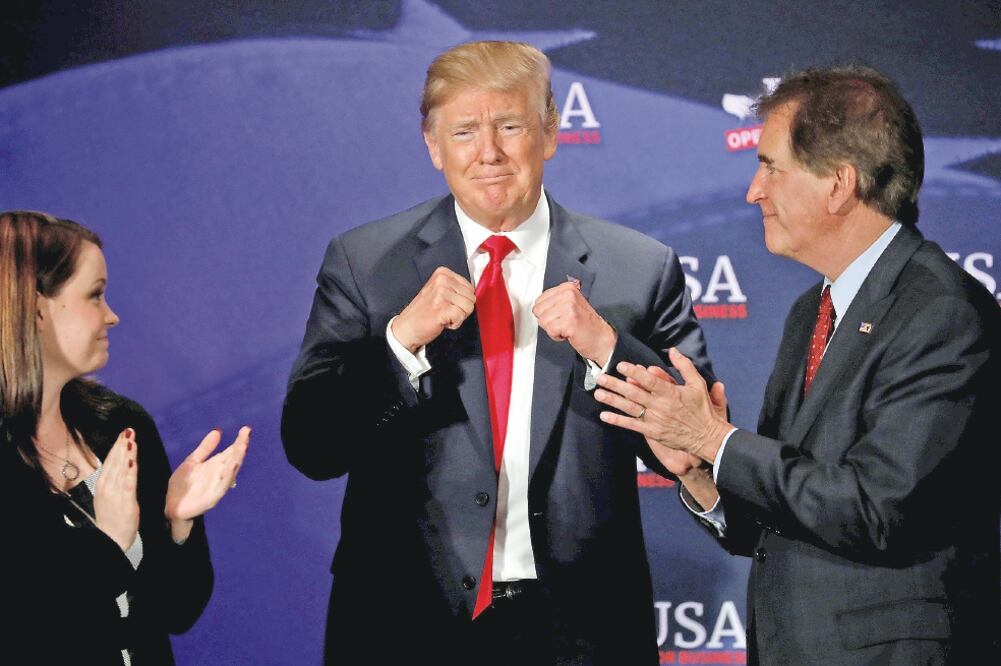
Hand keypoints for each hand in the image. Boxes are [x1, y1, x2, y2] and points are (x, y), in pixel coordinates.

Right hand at [93, 428, 139, 551]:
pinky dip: (129, 472)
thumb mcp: (109, 495)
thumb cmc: (112, 516)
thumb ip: (114, 480)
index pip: (110, 461)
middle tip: (128, 430)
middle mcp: (107, 487)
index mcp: (103, 484)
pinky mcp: (125, 502)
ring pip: (121, 470)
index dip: (116, 447)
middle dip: (121, 445)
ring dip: (126, 454)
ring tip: (130, 439)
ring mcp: (115, 494)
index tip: (123, 433)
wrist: (111, 539)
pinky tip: (132, 461)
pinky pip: (128, 484)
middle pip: (114, 462)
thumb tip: (121, 464)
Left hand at [165, 426, 249, 541]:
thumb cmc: (182, 485)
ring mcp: (217, 486)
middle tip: (246, 433)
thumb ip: (205, 448)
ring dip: (237, 459)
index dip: (239, 441)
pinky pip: (222, 487)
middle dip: (241, 447)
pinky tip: (232, 466)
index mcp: (216, 465)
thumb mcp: (192, 462)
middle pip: (233, 459)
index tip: (246, 429)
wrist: (171, 506)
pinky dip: (228, 477)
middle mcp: (220, 475)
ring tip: (243, 446)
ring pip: (231, 472)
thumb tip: (218, 431)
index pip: (231, 451)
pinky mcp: (212, 498)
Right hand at [392, 267, 475, 352]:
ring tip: (443, 315)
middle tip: (445, 311)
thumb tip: (474, 292)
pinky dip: (454, 323)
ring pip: (469, 307)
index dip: (462, 300)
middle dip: (461, 309)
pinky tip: (442, 321)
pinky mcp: (441, 308)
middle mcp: (442, 281)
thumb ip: (456, 288)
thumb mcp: (439, 291)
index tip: (448, 303)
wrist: (407, 326)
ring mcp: (441, 294)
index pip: (470, 287)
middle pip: (471, 297)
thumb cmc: (424, 311)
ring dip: (458, 316)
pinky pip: (461, 316)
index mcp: (442, 273)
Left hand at [532, 282, 615, 364]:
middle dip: (548, 321)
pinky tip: (568, 333)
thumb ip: (554, 300)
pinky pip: (550, 330)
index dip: (547, 313)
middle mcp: (568, 294)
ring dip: (553, 329)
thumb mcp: (570, 304)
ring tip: (567, 327)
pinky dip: (557, 336)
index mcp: (567, 288)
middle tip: (564, 323)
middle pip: (538, 311)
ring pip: (543, 321)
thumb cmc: (585, 324)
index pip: (539, 300)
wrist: (601, 339)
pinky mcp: (569, 321)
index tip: (561, 316)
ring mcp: (569, 307)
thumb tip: (537, 305)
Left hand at [594, 348, 731, 463]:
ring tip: (598, 393)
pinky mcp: (653, 432)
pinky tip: (605, 415)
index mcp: (671, 393)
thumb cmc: (703, 409)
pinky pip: (632, 425)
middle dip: (616, 384)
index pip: (649, 381)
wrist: (707, 437)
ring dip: (612, 400)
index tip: (620, 365)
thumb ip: (684, 366)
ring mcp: (655, 420)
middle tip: (600, 377)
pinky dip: (618, 420)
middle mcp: (661, 406)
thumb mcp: (698, 384)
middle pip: (634, 393)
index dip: (634, 372)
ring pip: (630, 408)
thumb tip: (673, 350)